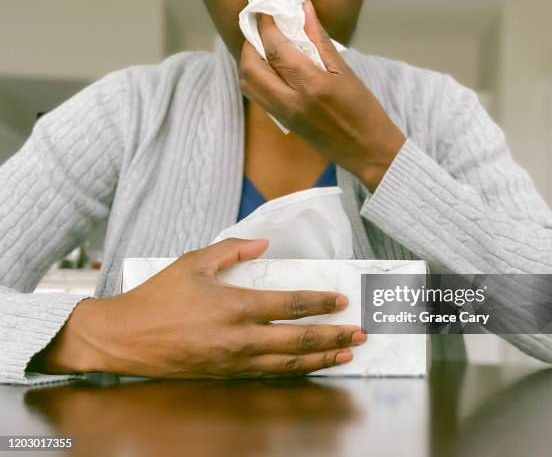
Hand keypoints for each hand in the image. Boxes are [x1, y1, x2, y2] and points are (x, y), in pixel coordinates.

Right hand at [30, 238, 366, 378]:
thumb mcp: (193, 262)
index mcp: (234, 306)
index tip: (341, 301)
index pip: (290, 304)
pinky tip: (307, 367)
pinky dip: (293, 370)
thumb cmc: (157, 297)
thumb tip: (262, 244)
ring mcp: (233, 361)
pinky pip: (268, 375)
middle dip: (333, 336)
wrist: (124, 338)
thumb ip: (231, 249)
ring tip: (345, 354)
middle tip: (359, 333)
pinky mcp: (225, 375)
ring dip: (320, 358)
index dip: (320, 302)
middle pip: (298, 339)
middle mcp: (239, 338)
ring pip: (288, 363)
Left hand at [238, 0, 406, 191]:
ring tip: (265, 49)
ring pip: (248, 84)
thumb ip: (319, 41)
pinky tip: (272, 69)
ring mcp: (284, 115)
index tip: (266, 10)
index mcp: (311, 86)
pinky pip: (258, 97)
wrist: (366, 151)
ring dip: (249, 62)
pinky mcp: (283, 123)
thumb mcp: (345, 72)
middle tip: (262, 31)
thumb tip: (303, 11)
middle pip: (251, 68)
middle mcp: (291, 102)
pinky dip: (257, 78)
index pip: (275, 49)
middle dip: (251, 44)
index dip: (266, 26)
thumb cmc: (363, 111)